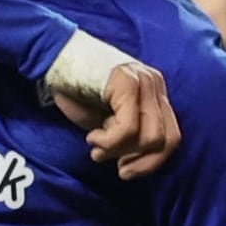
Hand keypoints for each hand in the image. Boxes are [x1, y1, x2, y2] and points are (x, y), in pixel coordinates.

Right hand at [41, 33, 178, 177]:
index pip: (172, 136)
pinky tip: (92, 137)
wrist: (52, 56)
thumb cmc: (76, 89)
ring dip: (120, 151)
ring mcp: (143, 81)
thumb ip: (128, 134)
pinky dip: (109, 142)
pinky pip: (128, 128)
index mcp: (155, 92)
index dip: (151, 162)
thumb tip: (135, 163)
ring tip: (97, 147)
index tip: (125, 169)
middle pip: (166, 140)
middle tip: (115, 166)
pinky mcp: (126, 83)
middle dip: (140, 163)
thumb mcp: (108, 117)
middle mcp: (154, 84)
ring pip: (150, 137)